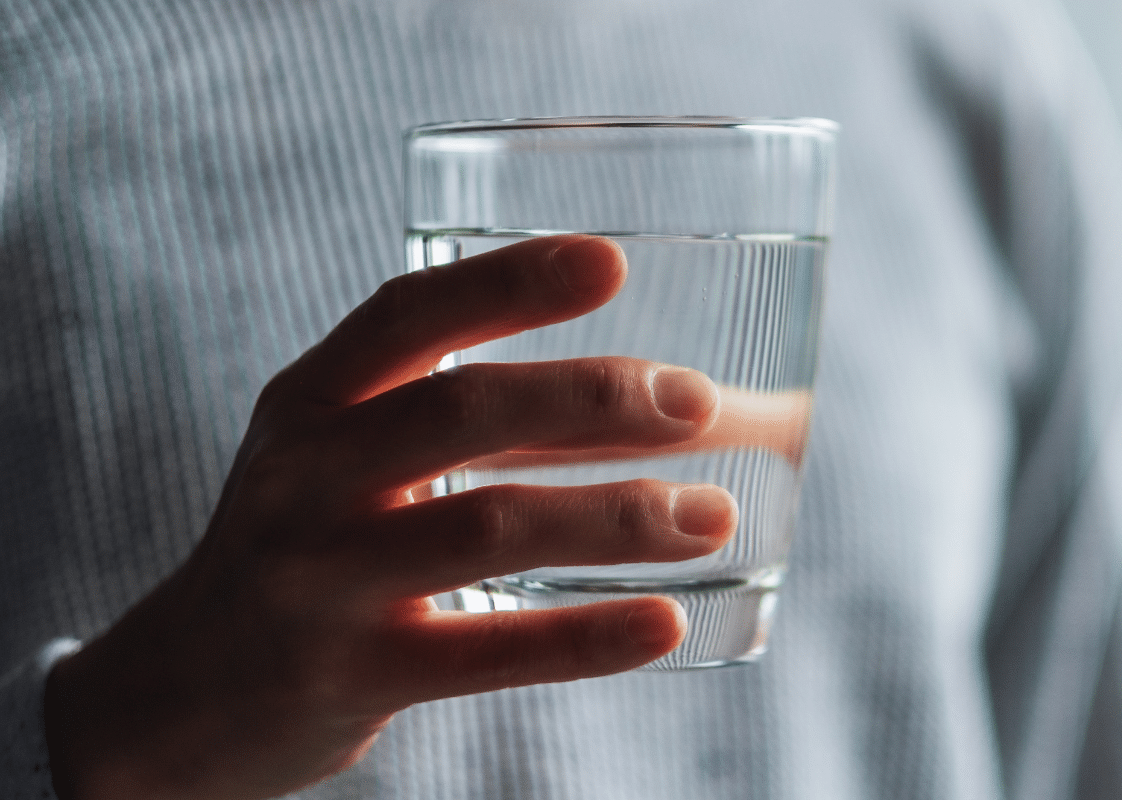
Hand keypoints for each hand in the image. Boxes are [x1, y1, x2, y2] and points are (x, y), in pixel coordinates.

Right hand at [42, 236, 737, 799]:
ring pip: (487, 525)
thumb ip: (449, 415)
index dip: (509, 282)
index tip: (611, 262)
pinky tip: (665, 621)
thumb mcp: (336, 457)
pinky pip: (486, 651)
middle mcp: (306, 477)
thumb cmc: (307, 547)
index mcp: (310, 403)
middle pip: (461, 410)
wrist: (181, 694)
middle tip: (698, 401)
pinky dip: (586, 636)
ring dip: (617, 516)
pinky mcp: (350, 675)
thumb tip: (650, 398)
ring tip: (714, 514)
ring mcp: (321, 579)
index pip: (406, 315)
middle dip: (593, 396)